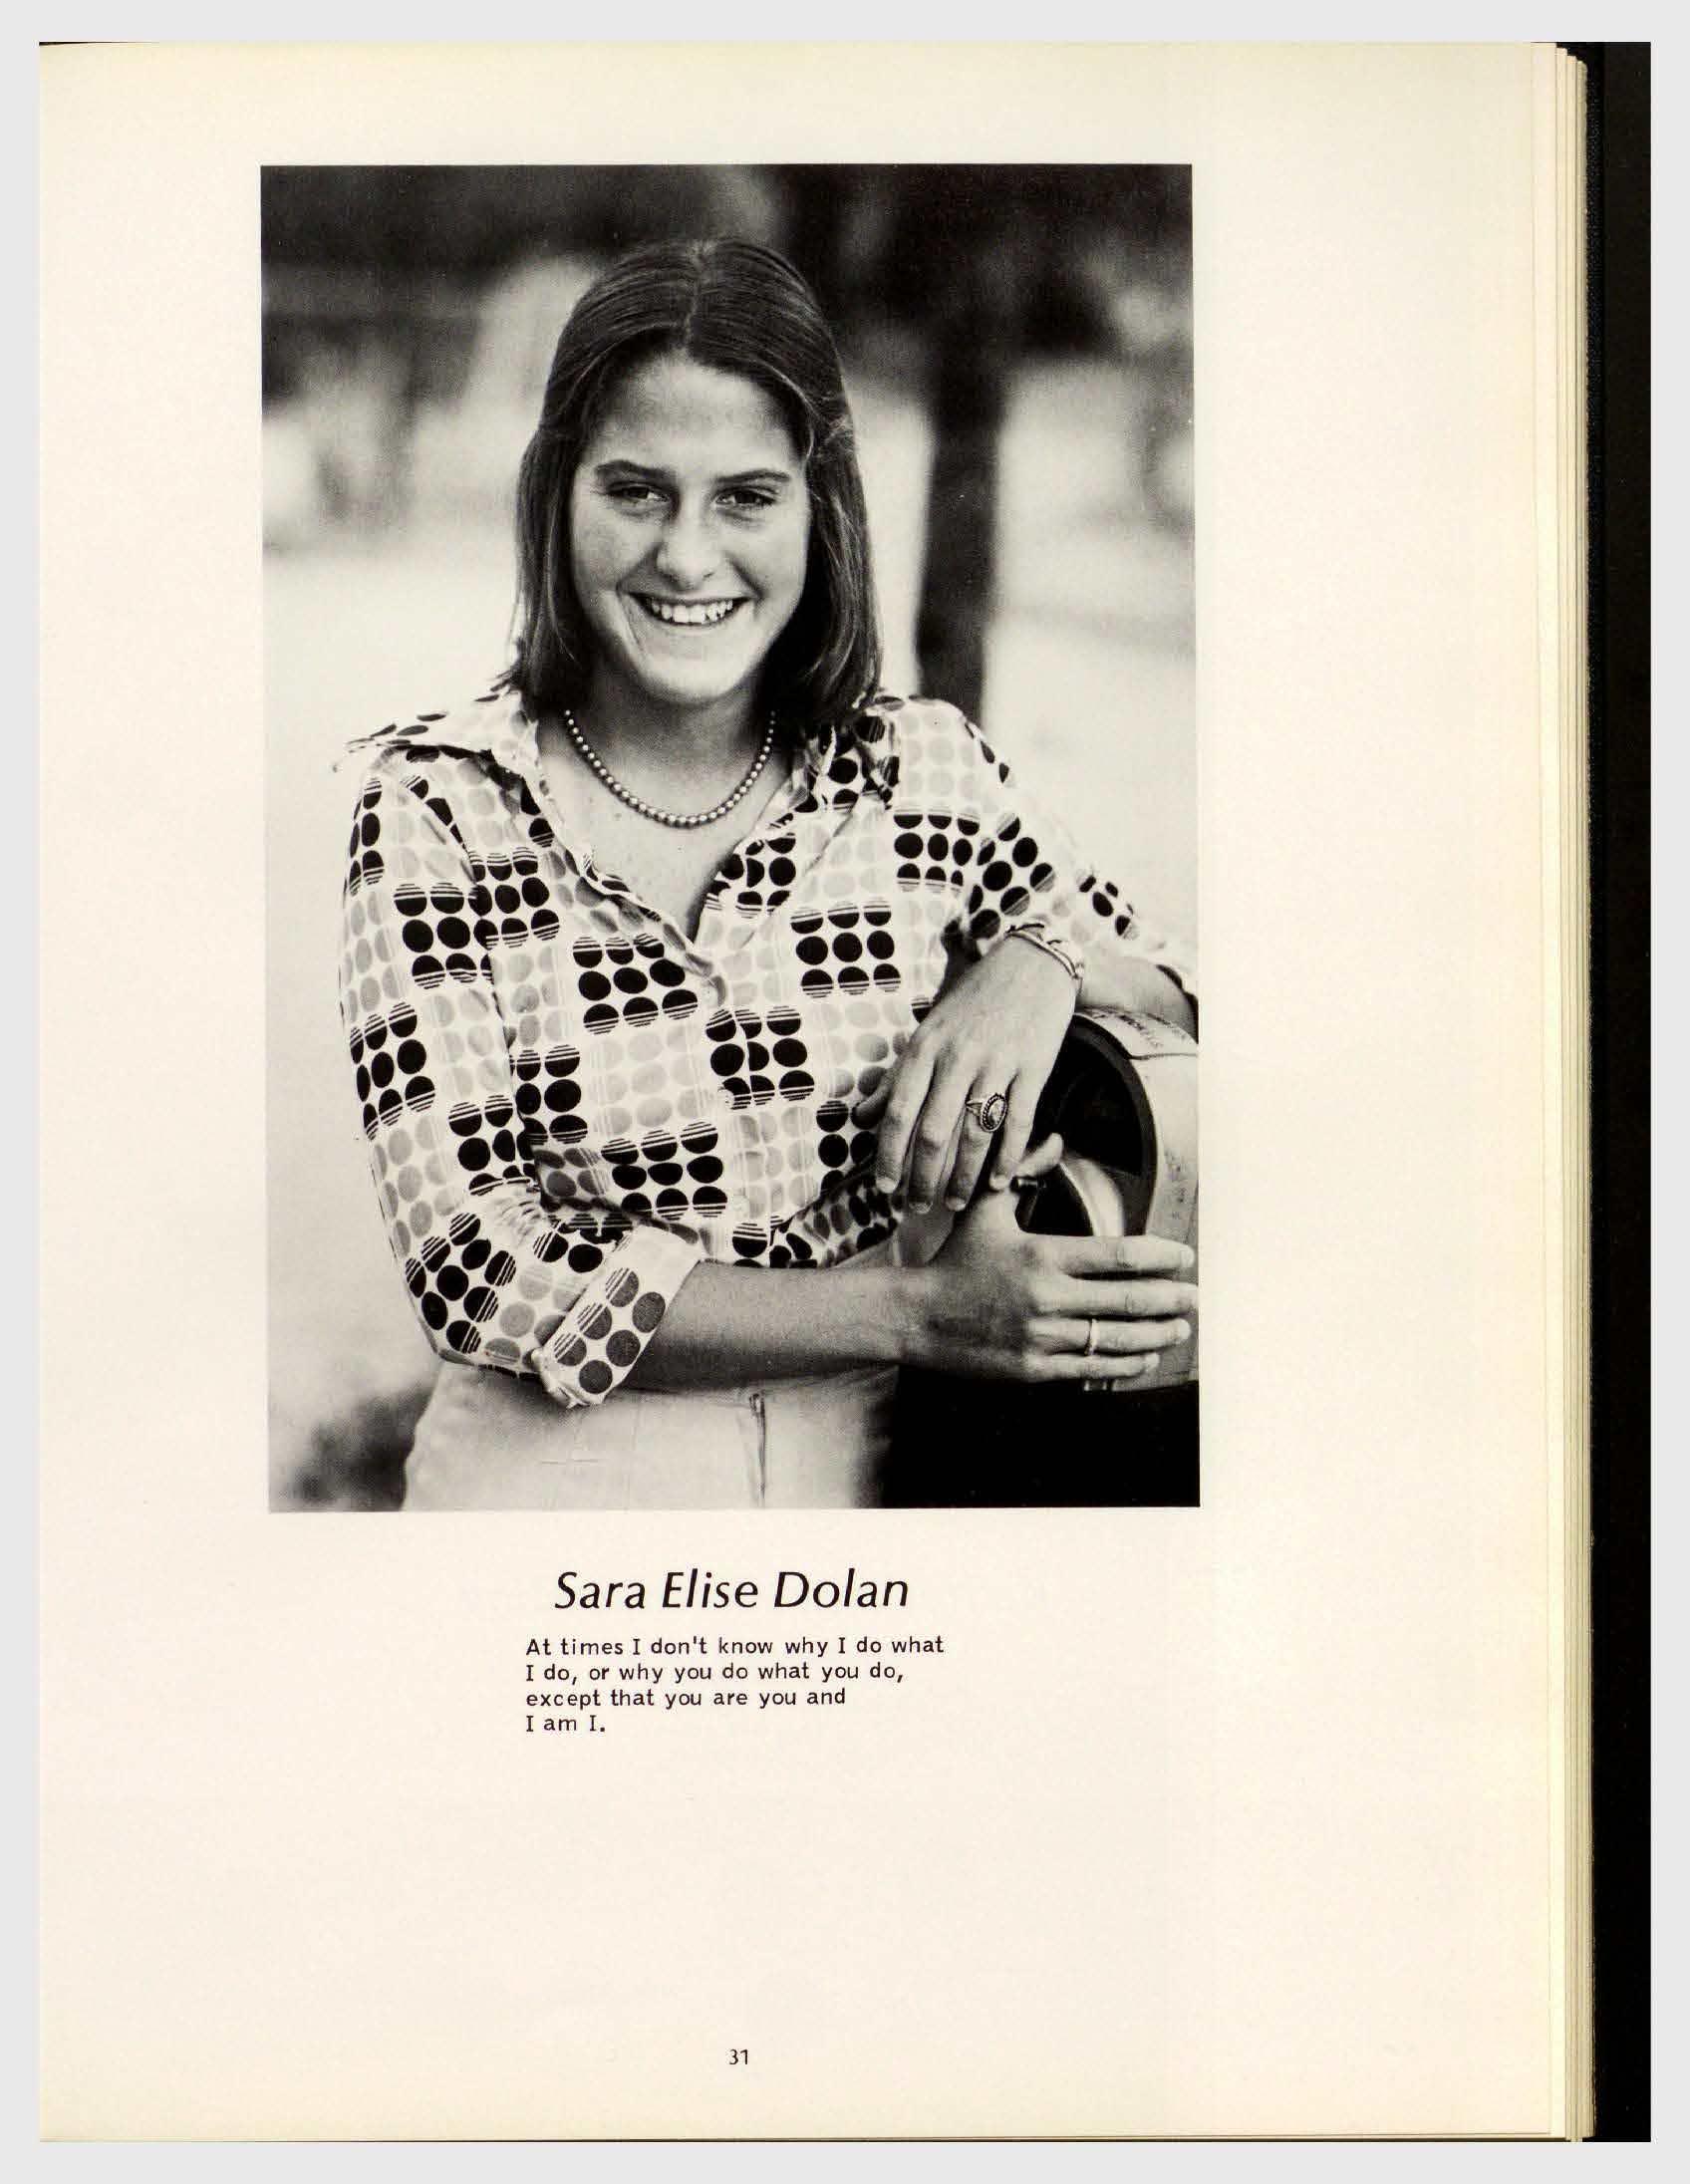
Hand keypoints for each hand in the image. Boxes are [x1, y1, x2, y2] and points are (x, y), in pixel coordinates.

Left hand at [857, 934, 1078, 1215]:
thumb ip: (896, 1077)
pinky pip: (1017, 1122)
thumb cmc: (972, 1004)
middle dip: (922, 1178)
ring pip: (975, 1134)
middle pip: (934, 1132)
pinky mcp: (1034, 1067)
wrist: (1030, 966)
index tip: (884, 1187)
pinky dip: (1008, 1158)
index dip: (888, 1155)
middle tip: (917, 1207)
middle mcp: (958, 1057)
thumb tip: (861, 1116)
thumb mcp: (927, 1033)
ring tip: (954, 1202)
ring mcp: (997, 1063)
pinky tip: (999, 1182)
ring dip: (963, 1177)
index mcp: (925, 1048)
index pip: (898, 1112)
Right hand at [905, 1134, 1197, 1381]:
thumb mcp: (983, 1211)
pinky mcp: (1035, 1370)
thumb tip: (1054, 1136)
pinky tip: (1145, 1357)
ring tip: (1180, 1329)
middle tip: (1196, 1297)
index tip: (1185, 1258)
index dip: (1161, 1258)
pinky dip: (1125, 1365)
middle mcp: (1048, 1297)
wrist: (916, 1318)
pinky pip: (1093, 1369)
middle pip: (1128, 1300)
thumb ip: (1021, 1171)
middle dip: (1171, 1299)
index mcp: (1043, 1255)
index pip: (1119, 1256)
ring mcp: (1043, 1337)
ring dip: (1157, 1334)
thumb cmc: (954, 1261)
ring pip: (1116, 1339)